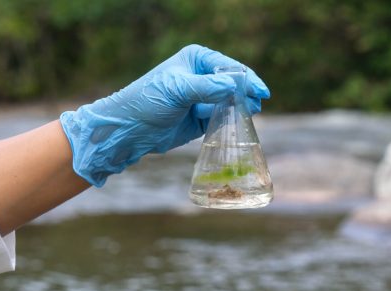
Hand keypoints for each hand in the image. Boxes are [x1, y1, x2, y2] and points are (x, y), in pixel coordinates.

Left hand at [60, 44, 269, 186]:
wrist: (129, 130)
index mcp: (196, 59)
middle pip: (234, 85)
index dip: (247, 78)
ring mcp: (203, 98)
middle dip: (246, 94)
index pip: (229, 67)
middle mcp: (202, 76)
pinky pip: (223, 119)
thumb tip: (233, 86)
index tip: (260, 92)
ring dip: (240, 109)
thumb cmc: (147, 101)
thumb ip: (206, 87)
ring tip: (249, 116)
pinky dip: (230, 122)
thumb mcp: (177, 90)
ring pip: (231, 103)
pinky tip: (236, 126)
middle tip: (256, 106)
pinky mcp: (202, 119)